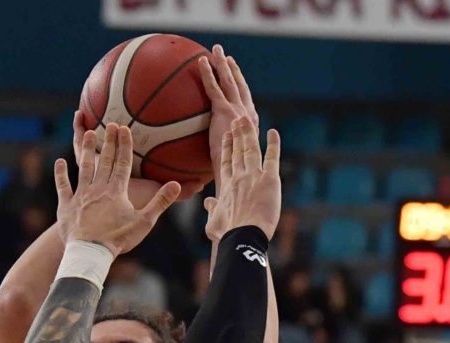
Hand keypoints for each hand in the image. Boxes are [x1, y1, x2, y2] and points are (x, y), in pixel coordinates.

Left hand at [54, 123, 179, 256]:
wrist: (90, 253)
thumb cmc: (118, 239)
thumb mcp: (144, 222)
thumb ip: (160, 202)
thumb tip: (177, 184)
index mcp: (117, 191)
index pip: (122, 163)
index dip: (124, 145)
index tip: (125, 128)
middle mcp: (98, 188)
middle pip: (105, 161)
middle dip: (109, 141)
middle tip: (111, 124)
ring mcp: (81, 195)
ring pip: (84, 168)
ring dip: (87, 150)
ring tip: (89, 134)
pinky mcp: (66, 205)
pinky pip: (63, 186)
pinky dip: (61, 174)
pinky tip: (60, 162)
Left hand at [198, 46, 258, 185]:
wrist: (234, 180)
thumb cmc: (231, 183)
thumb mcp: (224, 173)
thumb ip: (216, 166)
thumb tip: (199, 184)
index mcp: (250, 129)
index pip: (246, 106)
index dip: (242, 92)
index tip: (237, 81)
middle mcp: (247, 117)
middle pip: (241, 89)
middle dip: (234, 72)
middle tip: (228, 58)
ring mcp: (237, 112)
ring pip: (230, 82)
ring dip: (223, 64)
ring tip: (217, 50)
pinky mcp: (224, 111)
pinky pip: (214, 88)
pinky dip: (208, 73)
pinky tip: (200, 62)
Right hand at [203, 117, 280, 241]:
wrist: (242, 236)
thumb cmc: (227, 233)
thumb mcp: (213, 222)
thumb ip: (211, 210)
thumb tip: (208, 202)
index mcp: (226, 186)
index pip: (226, 162)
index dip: (226, 148)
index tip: (226, 137)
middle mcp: (239, 177)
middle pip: (237, 151)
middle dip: (237, 134)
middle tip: (237, 120)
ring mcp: (254, 176)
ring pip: (251, 149)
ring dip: (249, 133)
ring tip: (247, 119)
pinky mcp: (269, 180)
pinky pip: (272, 158)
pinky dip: (273, 144)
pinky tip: (273, 132)